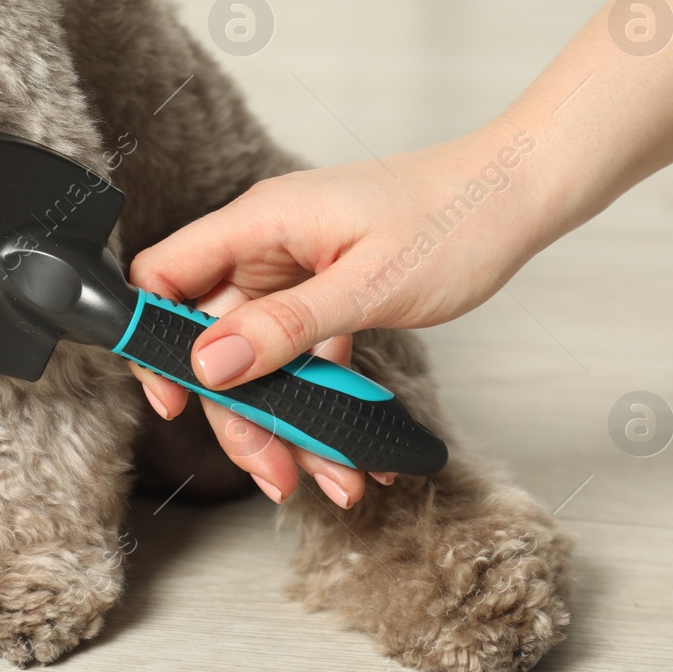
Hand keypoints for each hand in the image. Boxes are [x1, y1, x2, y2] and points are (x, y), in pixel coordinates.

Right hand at [129, 126, 545, 503]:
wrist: (519, 194)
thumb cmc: (454, 219)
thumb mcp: (368, 286)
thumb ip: (285, 327)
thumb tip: (209, 362)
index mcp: (261, 221)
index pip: (166, 275)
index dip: (153, 338)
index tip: (173, 398)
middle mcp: (268, 243)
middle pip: (214, 337)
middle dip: (239, 411)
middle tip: (272, 470)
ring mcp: (296, 268)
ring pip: (261, 357)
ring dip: (286, 420)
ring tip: (323, 476)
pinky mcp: (327, 289)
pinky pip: (305, 354)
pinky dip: (324, 400)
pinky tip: (352, 449)